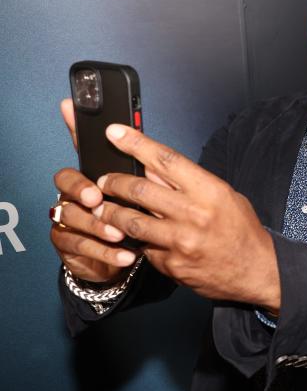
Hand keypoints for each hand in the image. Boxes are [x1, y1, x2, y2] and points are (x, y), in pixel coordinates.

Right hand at [50, 99, 137, 283]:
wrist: (125, 255)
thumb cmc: (139, 216)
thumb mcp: (152, 191)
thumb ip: (150, 167)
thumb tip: (155, 140)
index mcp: (97, 170)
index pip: (82, 147)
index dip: (79, 134)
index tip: (98, 145)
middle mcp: (75, 190)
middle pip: (67, 181)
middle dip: (84, 190)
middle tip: (99, 199)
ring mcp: (67, 216)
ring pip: (71, 215)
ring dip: (96, 225)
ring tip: (119, 233)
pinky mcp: (67, 242)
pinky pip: (78, 245)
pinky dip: (103, 251)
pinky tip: (125, 256)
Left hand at [92, 123, 280, 310]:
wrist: (255, 271)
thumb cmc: (240, 229)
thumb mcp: (223, 196)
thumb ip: (187, 183)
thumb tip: (150, 167)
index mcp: (210, 191)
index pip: (166, 160)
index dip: (136, 143)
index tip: (114, 133)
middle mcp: (194, 214)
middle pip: (139, 189)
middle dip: (113, 181)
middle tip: (104, 180)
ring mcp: (180, 241)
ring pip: (130, 221)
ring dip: (110, 211)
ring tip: (102, 207)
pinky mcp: (171, 264)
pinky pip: (142, 246)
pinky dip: (134, 239)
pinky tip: (129, 236)